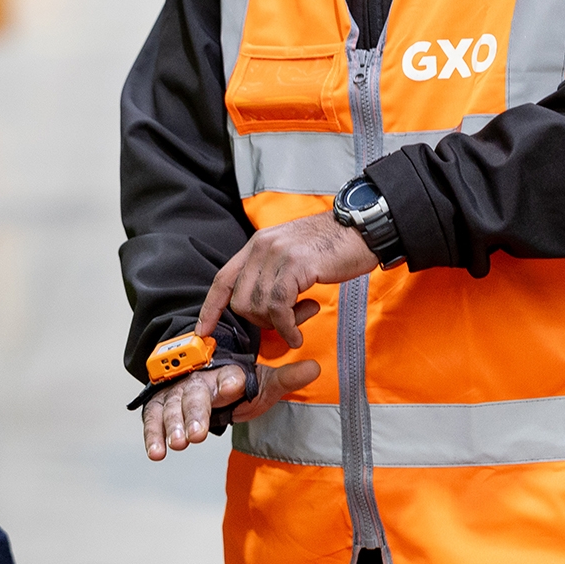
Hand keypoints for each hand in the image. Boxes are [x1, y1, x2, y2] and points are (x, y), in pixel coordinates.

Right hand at [141, 350, 321, 461]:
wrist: (205, 375)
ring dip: (173, 426)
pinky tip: (156, 453)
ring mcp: (176, 394)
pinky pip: (153, 418)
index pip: (227, 375)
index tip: (236, 386)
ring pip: (171, 407)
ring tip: (179, 444)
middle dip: (195, 413)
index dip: (230, 380)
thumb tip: (316, 368)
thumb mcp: (263, 383)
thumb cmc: (237, 385)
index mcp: (224, 372)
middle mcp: (197, 381)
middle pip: (195, 394)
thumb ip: (286, 378)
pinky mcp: (160, 407)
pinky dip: (153, 435)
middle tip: (197, 434)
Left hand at [196, 212, 374, 347]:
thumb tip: (259, 306)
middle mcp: (261, 247)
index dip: (210, 308)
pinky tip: (298, 333)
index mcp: (256, 245)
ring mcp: (277, 255)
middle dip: (258, 321)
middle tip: (284, 322)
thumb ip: (271, 274)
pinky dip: (287, 328)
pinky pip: (279, 308)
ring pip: (259, 307)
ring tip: (300, 320)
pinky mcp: (296, 265)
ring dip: (278, 325)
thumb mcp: (291, 254)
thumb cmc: (331, 247)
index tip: (203, 331)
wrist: (361, 230)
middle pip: (239, 301)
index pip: (223, 280)